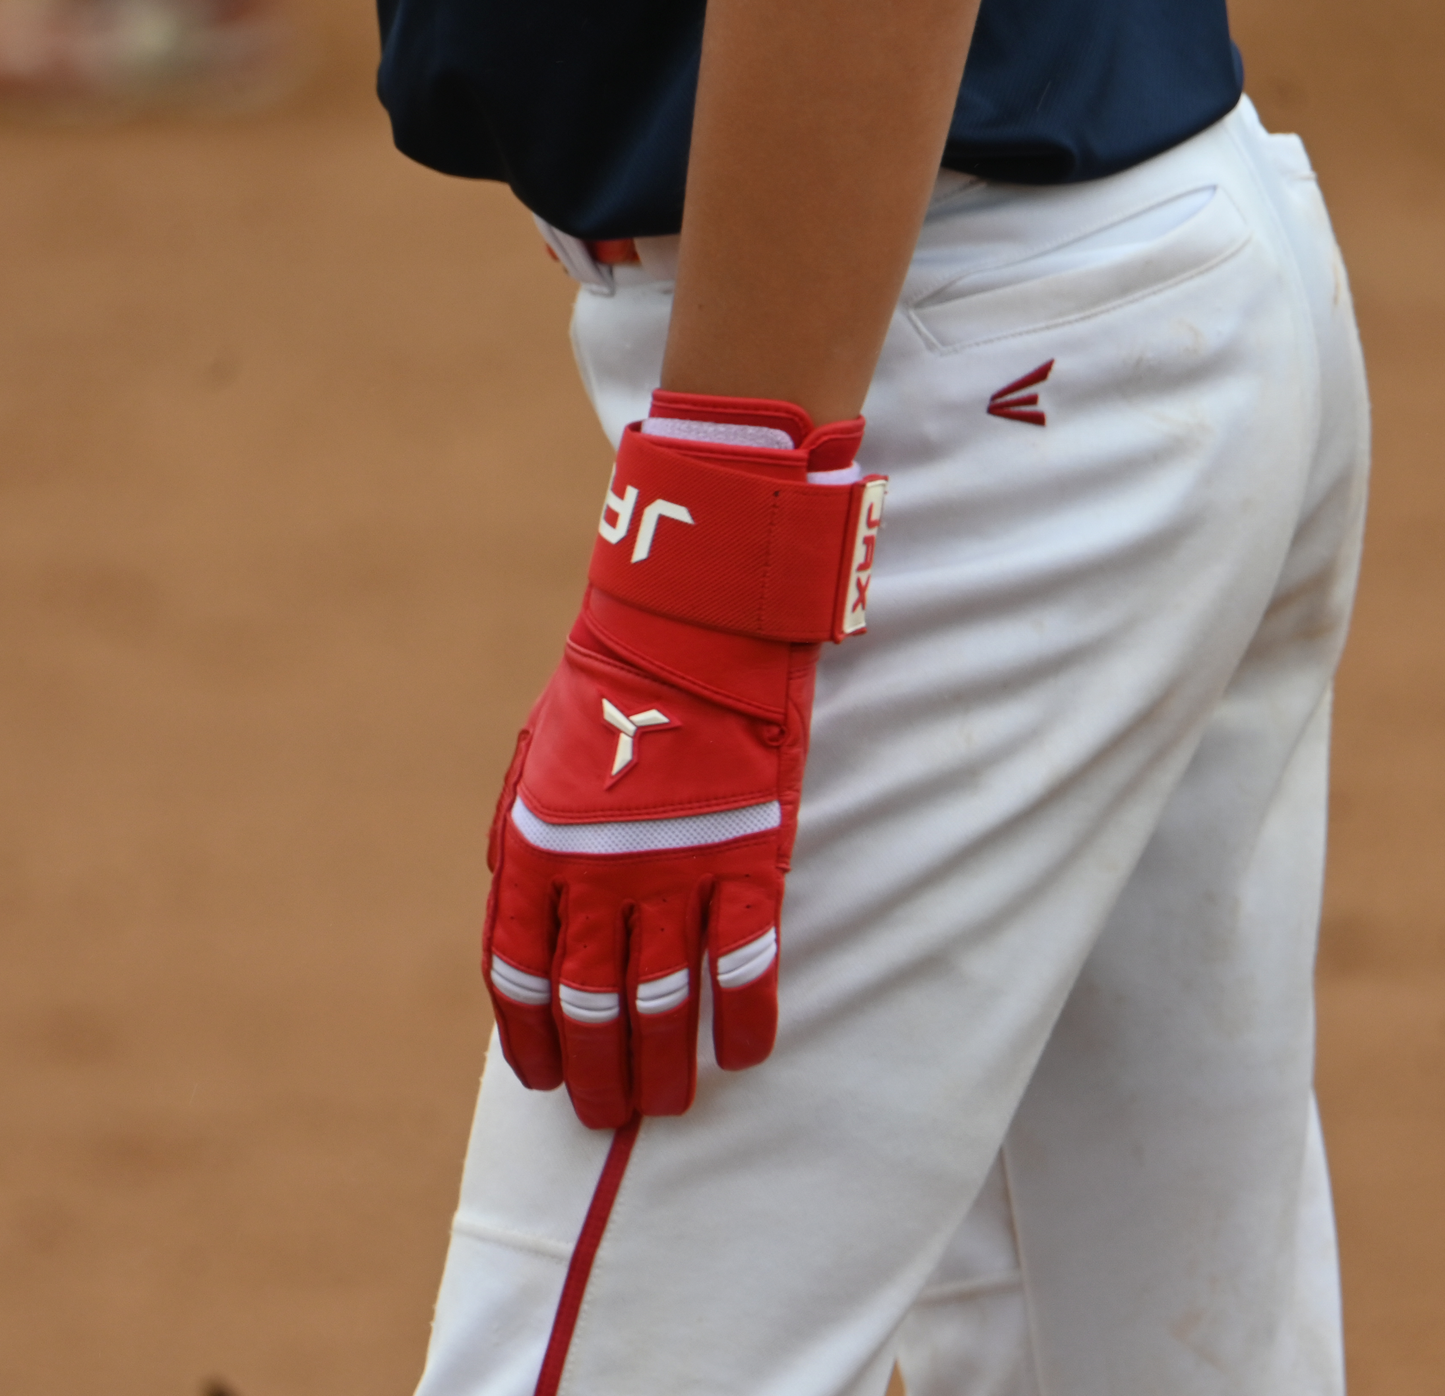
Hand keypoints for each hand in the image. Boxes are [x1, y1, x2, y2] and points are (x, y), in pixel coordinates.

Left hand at [483, 391, 884, 1127]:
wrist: (687, 628)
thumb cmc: (606, 690)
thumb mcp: (532, 762)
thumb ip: (519, 844)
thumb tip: (518, 919)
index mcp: (535, 850)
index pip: (518, 975)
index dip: (530, 1039)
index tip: (544, 1081)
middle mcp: (596, 875)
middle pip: (588, 1006)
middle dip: (597, 1074)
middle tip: (612, 1117)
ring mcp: (673, 870)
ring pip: (662, 1000)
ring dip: (665, 1065)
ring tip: (672, 1104)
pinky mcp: (743, 857)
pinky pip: (744, 963)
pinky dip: (744, 1018)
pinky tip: (746, 1053)